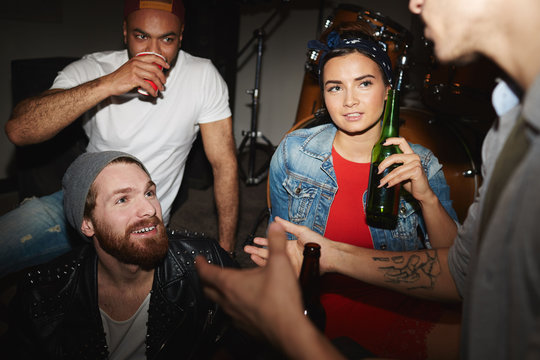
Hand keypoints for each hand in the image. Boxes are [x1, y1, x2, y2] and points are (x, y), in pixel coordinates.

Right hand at [102, 53, 169, 96]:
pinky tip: (154, 93)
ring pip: (153, 77)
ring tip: (161, 89)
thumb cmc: (121, 77)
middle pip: (155, 68)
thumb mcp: (131, 67)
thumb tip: (152, 71)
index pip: (153, 57)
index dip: (162, 61)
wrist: (110, 83)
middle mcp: (136, 63)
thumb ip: (140, 67)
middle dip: (162, 76)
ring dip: (159, 84)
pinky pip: (147, 85)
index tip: (167, 66)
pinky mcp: (134, 79)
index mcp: (136, 59)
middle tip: (164, 82)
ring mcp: (135, 70)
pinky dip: (153, 90)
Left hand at [195, 222, 304, 342]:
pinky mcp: (244, 328)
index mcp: (231, 283)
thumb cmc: (281, 300)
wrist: (289, 331)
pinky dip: (231, 306)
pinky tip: (241, 305)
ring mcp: (234, 316)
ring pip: (218, 303)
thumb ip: (276, 242)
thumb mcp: (280, 263)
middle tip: (207, 272)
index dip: (200, 264)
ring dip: (217, 293)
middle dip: (205, 279)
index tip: (198, 259)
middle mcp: (228, 301)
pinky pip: (230, 315)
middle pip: (207, 289)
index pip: (206, 272)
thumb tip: (275, 226)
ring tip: (224, 287)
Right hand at [244, 217, 331, 274]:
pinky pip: (278, 271)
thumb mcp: (301, 231)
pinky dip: (269, 269)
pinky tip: (261, 266)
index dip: (263, 241)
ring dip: (260, 259)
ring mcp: (289, 265)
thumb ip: (287, 226)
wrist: (329, 255)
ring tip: (250, 255)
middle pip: (269, 253)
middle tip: (247, 249)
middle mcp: (287, 255)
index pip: (273, 243)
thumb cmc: (318, 242)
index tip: (254, 240)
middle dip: (257, 250)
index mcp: (289, 245)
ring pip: (271, 263)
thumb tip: (276, 219)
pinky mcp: (292, 273)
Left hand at [378, 137, 435, 202]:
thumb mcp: (402, 171)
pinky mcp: (416, 171)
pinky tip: (388, 185)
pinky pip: (400, 176)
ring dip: (386, 178)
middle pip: (394, 156)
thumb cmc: (411, 182)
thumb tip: (379, 167)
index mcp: (410, 154)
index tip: (382, 143)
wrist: (422, 192)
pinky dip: (392, 181)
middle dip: (383, 164)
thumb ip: (395, 166)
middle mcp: (414, 157)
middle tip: (377, 172)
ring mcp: (416, 163)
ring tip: (380, 183)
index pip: (402, 141)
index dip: (391, 140)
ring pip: (396, 170)